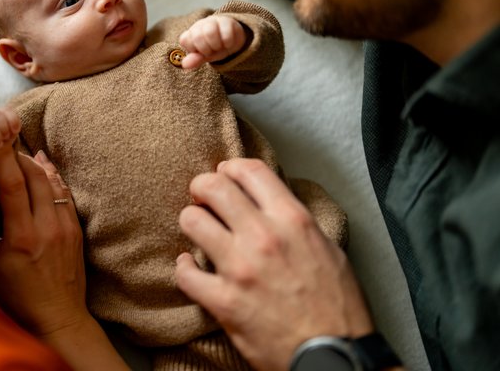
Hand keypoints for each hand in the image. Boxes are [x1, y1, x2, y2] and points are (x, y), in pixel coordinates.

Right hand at [0, 148, 127, 369]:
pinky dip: (54, 179)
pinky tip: (45, 170)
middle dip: (19, 156)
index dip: (3, 159)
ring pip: (53, 183)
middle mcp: (46, 227)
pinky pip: (65, 195)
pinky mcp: (76, 230)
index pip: (12, 186)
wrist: (58, 318)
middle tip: (6, 145)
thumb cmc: (18, 297)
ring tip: (23, 152)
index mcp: (21, 237)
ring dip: (38, 165)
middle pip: (36, 177)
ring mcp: (65, 227)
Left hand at [175, 158, 374, 370]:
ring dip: (191, 223)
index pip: (250, 171)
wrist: (335, 356)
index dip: (230, 168)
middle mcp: (264, 237)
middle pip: (213, 187)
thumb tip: (272, 205)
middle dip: (201, 187)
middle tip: (201, 198)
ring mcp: (240, 268)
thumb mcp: (328, 250)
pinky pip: (184, 272)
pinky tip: (191, 268)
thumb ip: (296, 223)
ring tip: (198, 232)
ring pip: (191, 221)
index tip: (224, 175)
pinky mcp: (224, 301)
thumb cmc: (337, 308)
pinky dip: (184, 269)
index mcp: (293, 220)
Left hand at [178, 15, 246, 69]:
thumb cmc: (214, 47)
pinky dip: (228, 43)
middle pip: (197, 37)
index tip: (202, 52)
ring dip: (216, 45)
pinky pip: (226, 34)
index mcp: (191, 33)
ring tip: (220, 46)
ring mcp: (213, 21)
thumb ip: (195, 60)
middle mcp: (200, 25)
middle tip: (212, 50)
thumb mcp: (204, 56)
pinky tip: (228, 43)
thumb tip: (184, 65)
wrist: (232, 39)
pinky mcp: (227, 21)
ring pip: (210, 32)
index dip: (194, 49)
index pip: (185, 40)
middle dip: (206, 49)